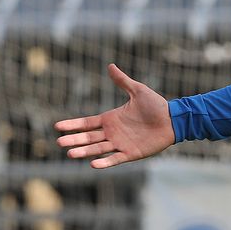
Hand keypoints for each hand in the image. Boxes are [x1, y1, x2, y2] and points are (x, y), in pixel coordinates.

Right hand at [54, 64, 175, 168]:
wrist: (173, 120)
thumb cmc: (156, 105)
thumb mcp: (137, 90)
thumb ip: (122, 81)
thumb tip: (110, 65)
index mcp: (111, 119)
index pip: (86, 123)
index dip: (72, 125)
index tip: (57, 126)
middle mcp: (112, 133)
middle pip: (88, 138)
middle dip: (74, 140)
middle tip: (59, 142)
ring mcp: (120, 144)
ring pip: (97, 149)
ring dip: (84, 152)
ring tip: (70, 154)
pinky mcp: (130, 153)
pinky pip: (114, 159)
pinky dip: (104, 162)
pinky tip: (92, 164)